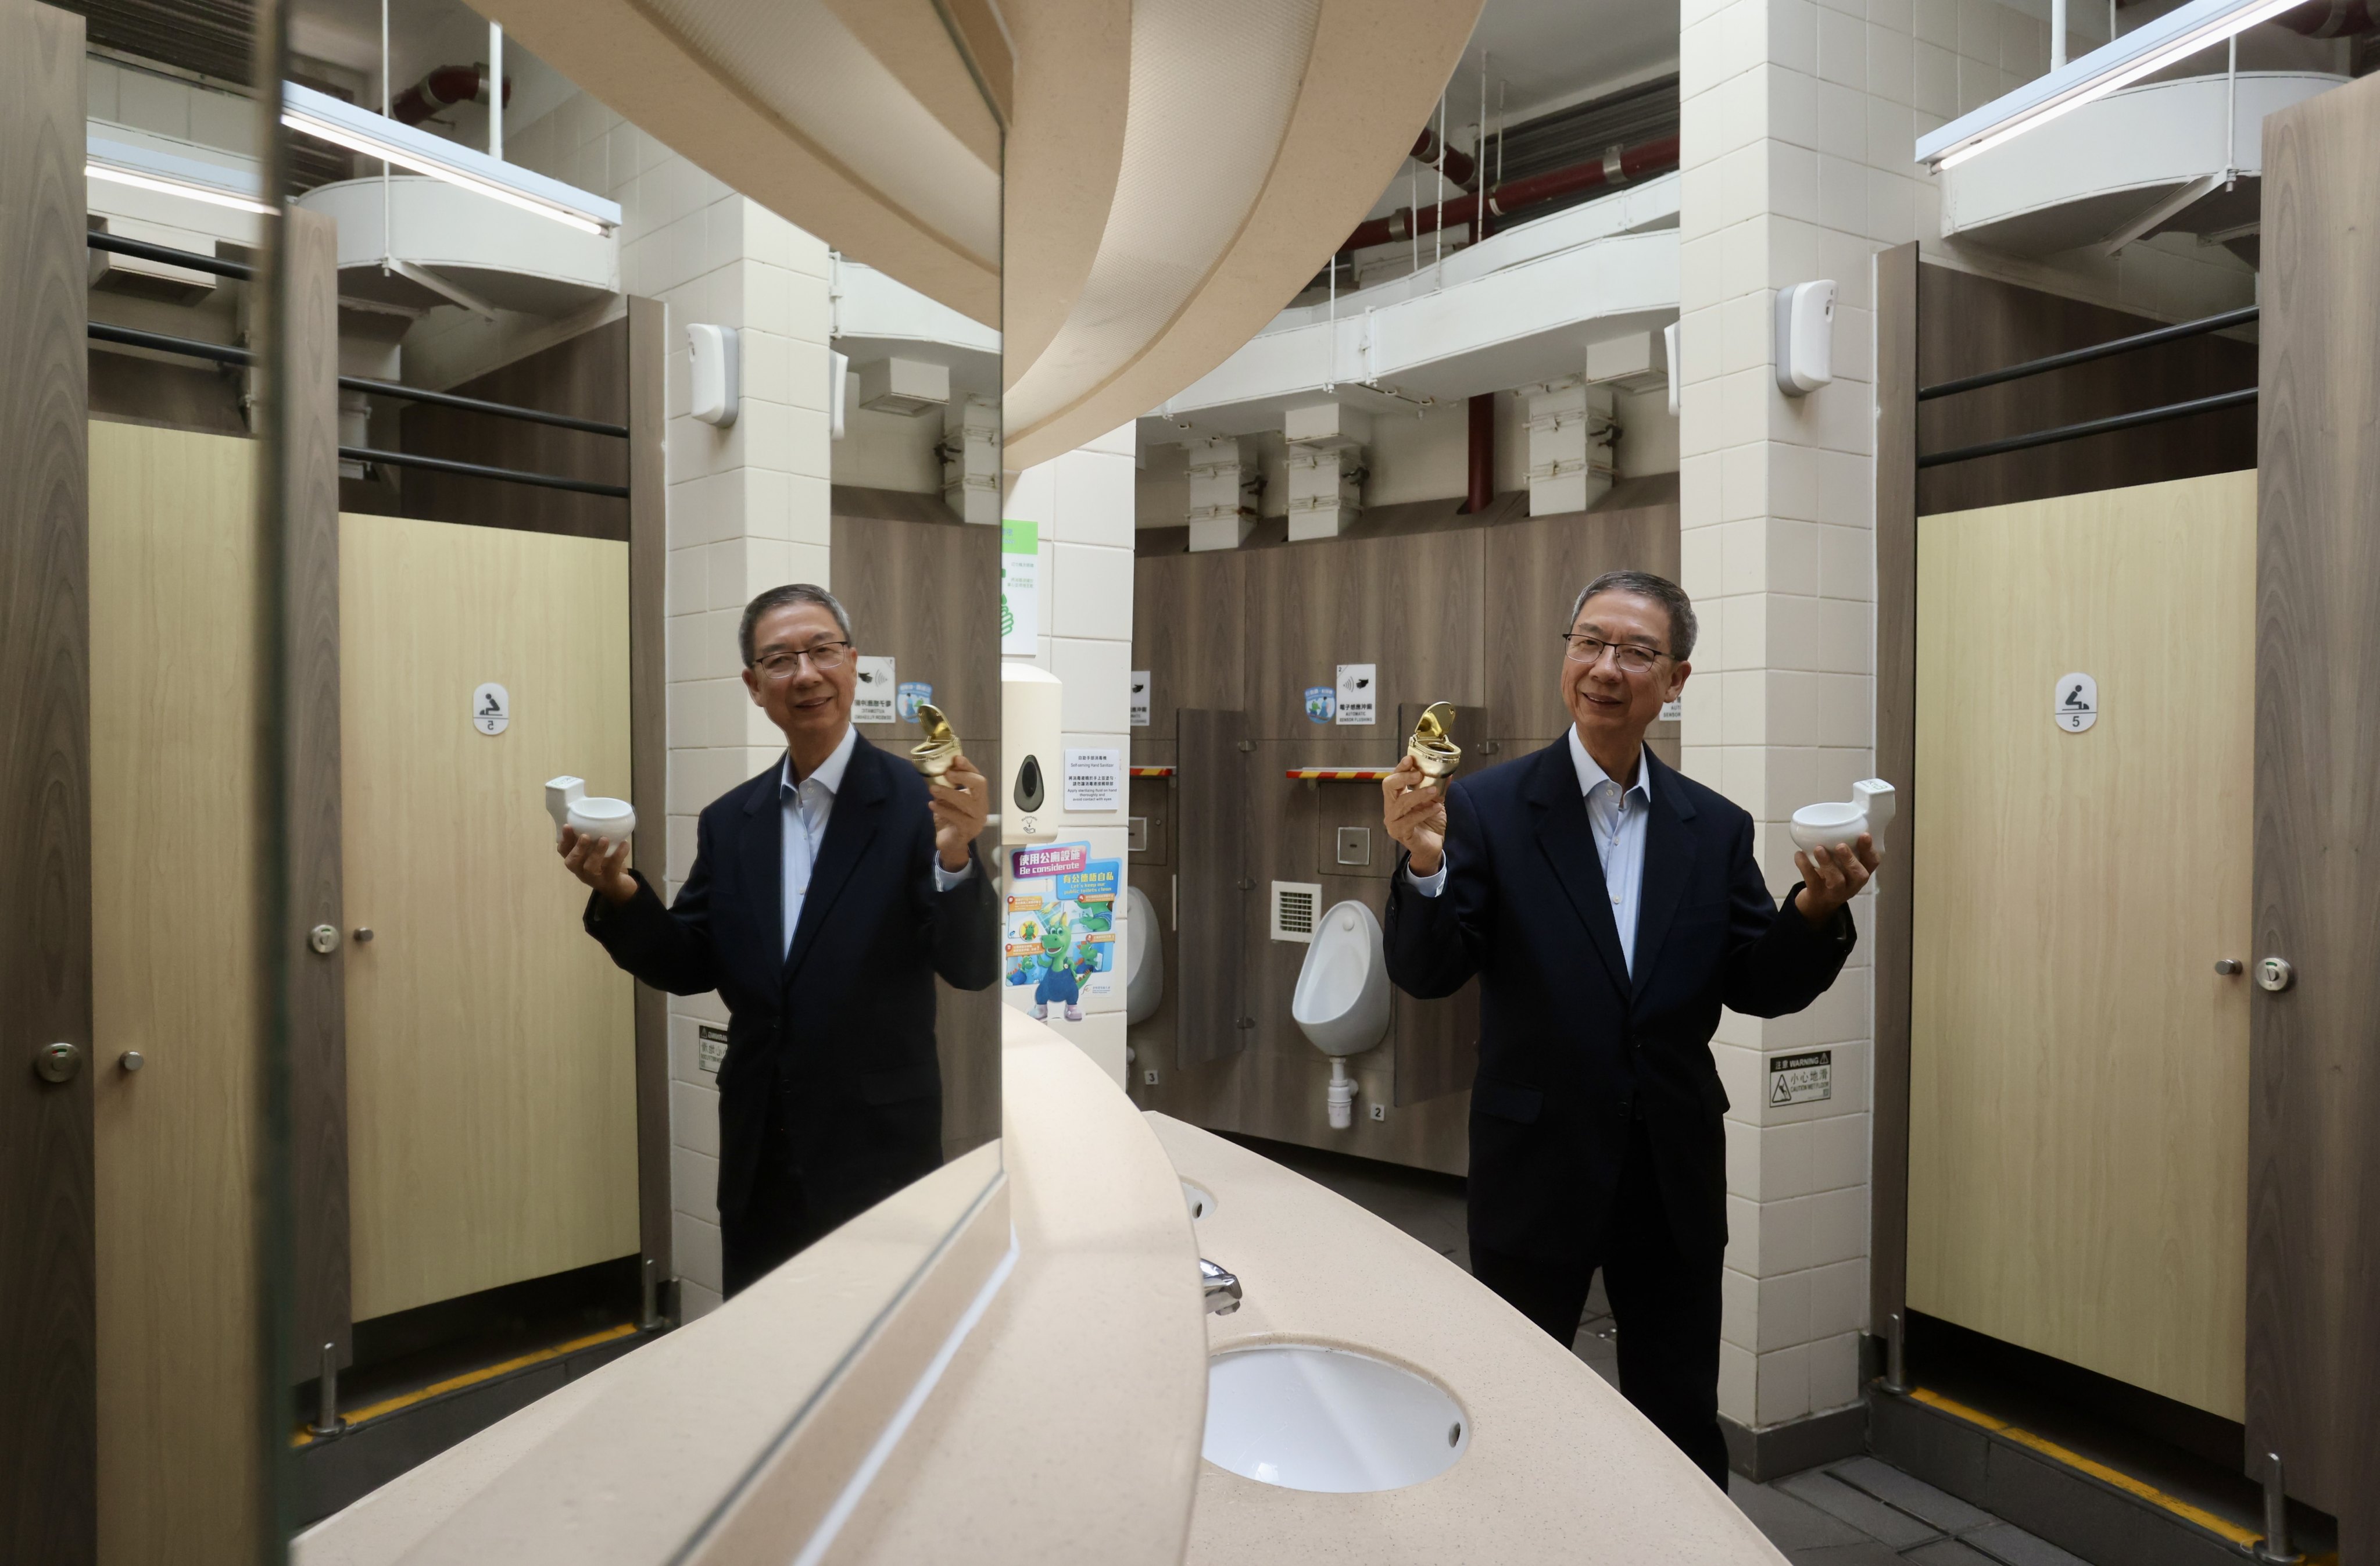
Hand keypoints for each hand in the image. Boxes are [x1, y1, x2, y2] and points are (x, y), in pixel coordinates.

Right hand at [560, 826, 636, 905]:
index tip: (568, 826)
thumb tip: (598, 815)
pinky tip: (624, 844)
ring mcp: (595, 879)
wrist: (621, 887)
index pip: (564, 852)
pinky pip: (612, 869)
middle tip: (585, 836)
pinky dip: (618, 855)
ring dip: (596, 852)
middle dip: (577, 848)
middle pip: (572, 862)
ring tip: (604, 839)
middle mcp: (581, 871)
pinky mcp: (610, 882)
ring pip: (590, 868)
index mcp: (576, 862)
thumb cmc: (606, 864)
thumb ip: (594, 838)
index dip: (564, 840)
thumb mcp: (597, 851)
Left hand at [929, 754, 990, 870]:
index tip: (956, 758)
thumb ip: (946, 787)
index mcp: (978, 795)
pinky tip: (932, 805)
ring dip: (949, 793)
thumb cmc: (949, 819)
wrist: (950, 844)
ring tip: (933, 789)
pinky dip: (944, 809)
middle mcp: (981, 805)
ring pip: (967, 801)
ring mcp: (977, 819)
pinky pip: (958, 817)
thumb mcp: (947, 800)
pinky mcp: (969, 830)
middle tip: (947, 773)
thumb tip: (933, 769)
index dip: (968, 767)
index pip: (977, 776)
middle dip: (964, 776)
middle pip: (980, 785)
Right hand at [1381, 755, 1448, 876]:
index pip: (1393, 778)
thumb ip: (1439, 788)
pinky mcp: (1400, 833)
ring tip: (1434, 790)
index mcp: (1397, 798)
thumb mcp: (1435, 802)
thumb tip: (1448, 773)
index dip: (1400, 768)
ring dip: (1419, 794)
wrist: (1432, 848)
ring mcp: (1393, 821)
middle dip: (1404, 777)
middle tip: (1419, 774)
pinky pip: (1410, 820)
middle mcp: (1391, 808)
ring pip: (1401, 803)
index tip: (1410, 759)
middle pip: (1388, 786)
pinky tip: (1436, 807)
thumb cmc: (1429, 824)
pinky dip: (1424, 812)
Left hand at [1792, 834, 1879, 926]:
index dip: (1870, 850)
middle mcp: (1852, 884)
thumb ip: (1844, 847)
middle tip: (1840, 845)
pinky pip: (1812, 881)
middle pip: (1858, 875)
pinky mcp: (1818, 895)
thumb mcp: (1843, 865)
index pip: (1872, 863)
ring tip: (1818, 849)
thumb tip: (1836, 819)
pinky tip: (1799, 854)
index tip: (1864, 834)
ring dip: (1828, 864)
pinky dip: (1805, 866)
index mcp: (1860, 873)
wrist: (1819, 904)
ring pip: (1836, 881)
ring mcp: (1835, 892)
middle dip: (1850, 859)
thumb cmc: (1834, 876)